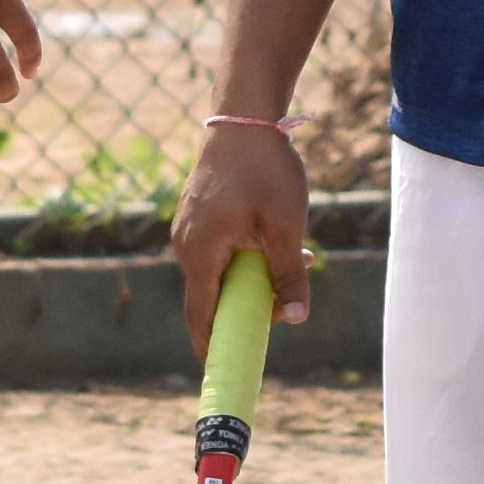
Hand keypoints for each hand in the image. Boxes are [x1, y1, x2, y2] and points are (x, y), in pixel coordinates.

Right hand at [173, 113, 312, 352]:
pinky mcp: (199, 214)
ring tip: (297, 258)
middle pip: (212, 296)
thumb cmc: (265, 169)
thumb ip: (288, 275)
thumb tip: (297, 318)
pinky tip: (280, 239)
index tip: (229, 368)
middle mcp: (186, 244)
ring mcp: (189, 228)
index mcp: (200, 253)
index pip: (201, 316)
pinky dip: (247, 255)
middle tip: (287, 302)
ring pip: (220, 271)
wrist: (244, 115)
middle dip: (249, 305)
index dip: (214, 346)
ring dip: (254, 276)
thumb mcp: (285, 226)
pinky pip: (220, 249)